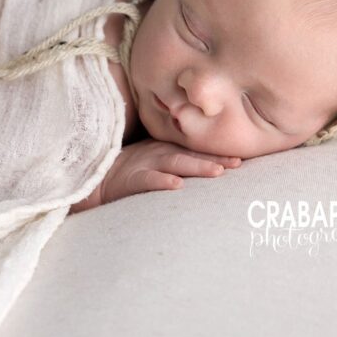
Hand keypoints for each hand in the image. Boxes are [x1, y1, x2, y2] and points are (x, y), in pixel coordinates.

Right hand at [98, 138, 241, 205]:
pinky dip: (162, 182)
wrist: (94, 179)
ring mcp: (145, 165)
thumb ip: (175, 159)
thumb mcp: (152, 159)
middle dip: (215, 158)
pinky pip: (148, 180)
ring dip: (196, 167)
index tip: (242, 158)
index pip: (195, 150)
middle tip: (238, 163)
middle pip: (190, 155)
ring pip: (175, 164)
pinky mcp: (131, 179)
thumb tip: (205, 170)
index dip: (217, 152)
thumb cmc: (127, 169)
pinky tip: (177, 186)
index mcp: (165, 150)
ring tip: (217, 171)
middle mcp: (158, 154)